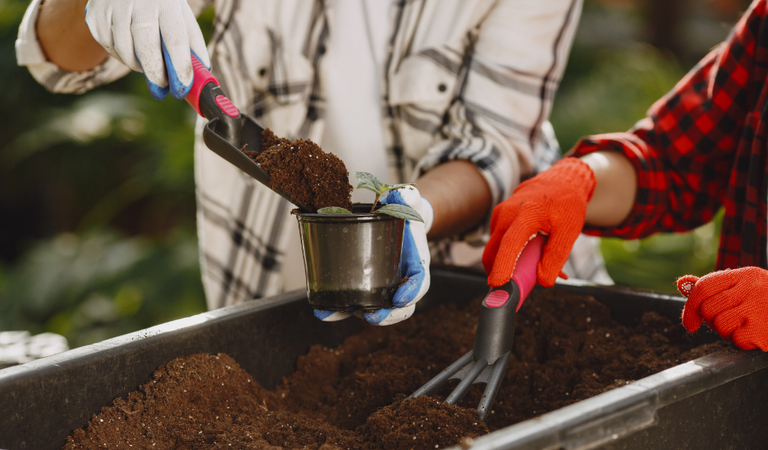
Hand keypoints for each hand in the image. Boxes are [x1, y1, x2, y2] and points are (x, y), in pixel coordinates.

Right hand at [85, 0, 209, 99]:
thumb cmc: (160, 2)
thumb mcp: (180, 13)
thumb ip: (193, 42)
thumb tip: (203, 71)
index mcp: (166, 3)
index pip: (175, 40)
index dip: (179, 67)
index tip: (182, 87)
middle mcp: (138, 3)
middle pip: (146, 48)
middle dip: (156, 73)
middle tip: (163, 87)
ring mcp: (113, 8)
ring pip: (125, 51)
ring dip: (138, 65)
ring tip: (148, 63)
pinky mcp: (95, 15)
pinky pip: (109, 47)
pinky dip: (121, 55)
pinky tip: (130, 48)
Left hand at [314, 186, 432, 325]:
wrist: (395, 219)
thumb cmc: (403, 213)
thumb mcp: (408, 201)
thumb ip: (407, 196)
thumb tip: (402, 193)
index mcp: (416, 265)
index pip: (419, 284)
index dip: (411, 293)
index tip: (401, 299)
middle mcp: (400, 282)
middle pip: (398, 308)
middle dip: (385, 316)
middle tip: (371, 316)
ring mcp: (380, 288)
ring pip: (372, 310)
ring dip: (352, 315)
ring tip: (333, 313)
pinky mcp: (361, 287)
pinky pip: (351, 302)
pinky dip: (336, 308)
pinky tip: (320, 309)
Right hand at [482, 157, 595, 286]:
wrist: (560, 181)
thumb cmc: (566, 204)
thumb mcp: (569, 231)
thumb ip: (555, 257)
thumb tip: (543, 281)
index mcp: (526, 214)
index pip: (509, 245)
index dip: (502, 266)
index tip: (498, 285)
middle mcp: (507, 213)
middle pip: (493, 251)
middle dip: (497, 272)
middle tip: (512, 290)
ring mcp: (500, 214)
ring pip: (495, 248)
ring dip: (507, 263)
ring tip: (531, 266)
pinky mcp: (498, 218)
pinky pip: (499, 241)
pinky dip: (509, 253)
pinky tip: (528, 253)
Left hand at [677, 268, 767, 350]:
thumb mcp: (745, 287)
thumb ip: (714, 288)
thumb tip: (682, 283)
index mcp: (745, 274)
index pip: (704, 287)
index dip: (690, 307)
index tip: (690, 324)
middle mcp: (753, 287)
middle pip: (708, 309)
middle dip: (714, 322)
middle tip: (732, 323)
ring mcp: (760, 306)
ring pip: (720, 325)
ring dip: (729, 333)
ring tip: (747, 327)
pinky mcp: (764, 327)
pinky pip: (737, 339)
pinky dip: (744, 342)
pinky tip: (758, 335)